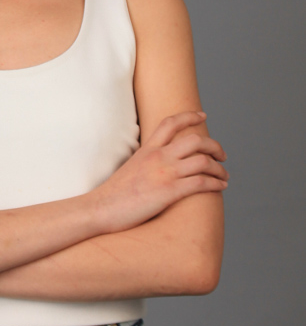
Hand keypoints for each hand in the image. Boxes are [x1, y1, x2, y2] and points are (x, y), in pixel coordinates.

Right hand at [92, 111, 227, 234]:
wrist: (101, 208)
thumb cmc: (114, 194)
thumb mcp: (130, 167)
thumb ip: (146, 161)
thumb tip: (158, 163)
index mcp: (147, 149)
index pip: (170, 123)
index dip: (190, 116)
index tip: (203, 116)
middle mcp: (158, 157)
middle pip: (195, 140)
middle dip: (215, 146)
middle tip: (222, 155)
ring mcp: (165, 173)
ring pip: (203, 161)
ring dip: (220, 168)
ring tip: (224, 175)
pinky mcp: (170, 192)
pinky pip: (202, 183)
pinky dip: (216, 183)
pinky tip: (221, 187)